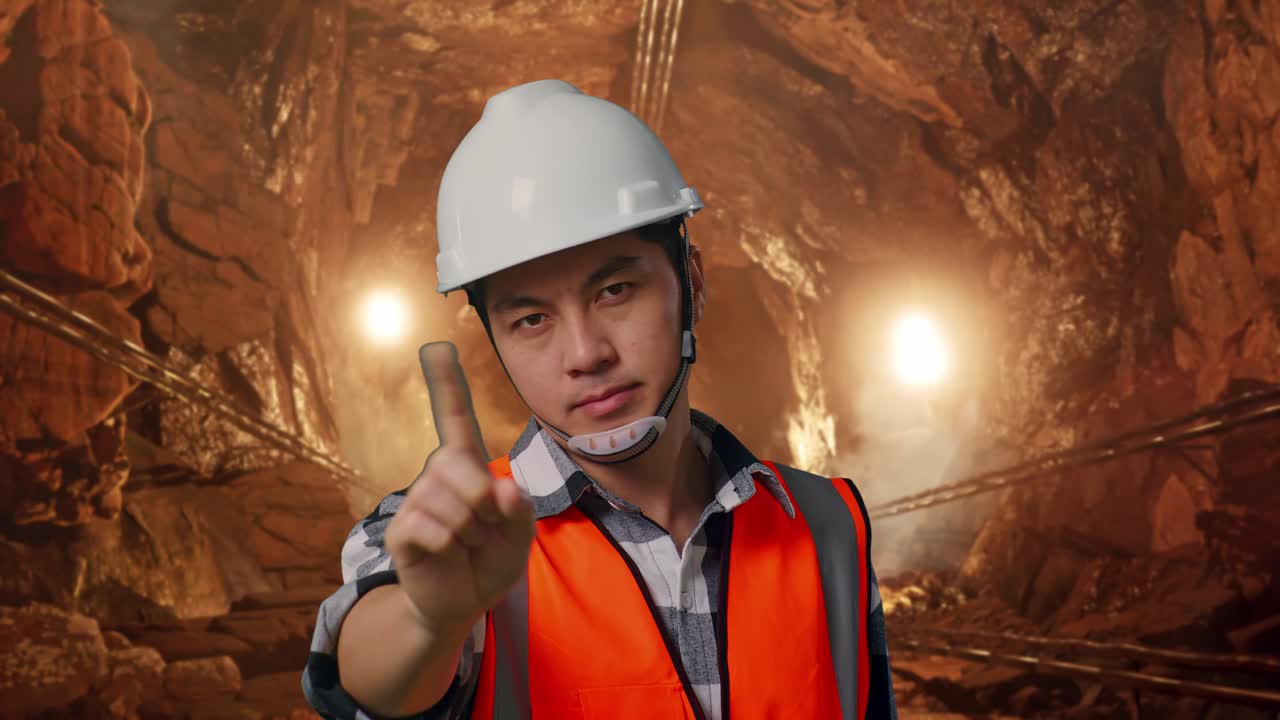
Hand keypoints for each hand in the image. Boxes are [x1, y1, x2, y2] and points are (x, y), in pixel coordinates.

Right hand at [384, 342, 535, 630]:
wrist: (463, 602)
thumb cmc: (491, 559)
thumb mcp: (520, 535)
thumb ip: (520, 511)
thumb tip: (503, 491)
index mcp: (467, 466)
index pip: (455, 418)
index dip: (446, 383)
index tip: (437, 347)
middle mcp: (437, 475)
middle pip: (458, 464)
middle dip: (482, 502)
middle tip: (483, 529)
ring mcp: (416, 501)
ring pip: (449, 502)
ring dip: (469, 532)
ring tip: (466, 544)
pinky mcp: (401, 531)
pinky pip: (430, 528)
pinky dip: (449, 546)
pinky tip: (447, 554)